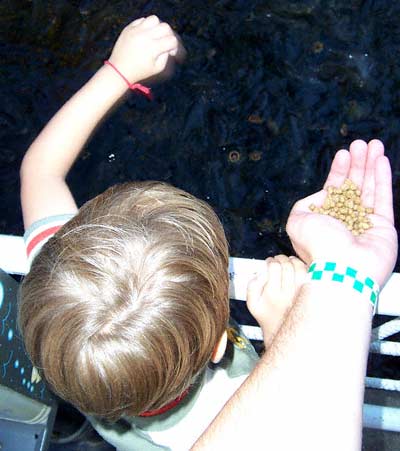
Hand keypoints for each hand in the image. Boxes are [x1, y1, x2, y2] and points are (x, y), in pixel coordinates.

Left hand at [107, 15, 185, 83]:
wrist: (120, 70)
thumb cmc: (141, 71)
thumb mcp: (158, 68)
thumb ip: (167, 55)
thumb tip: (170, 44)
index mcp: (153, 48)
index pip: (172, 40)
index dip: (175, 47)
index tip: (172, 53)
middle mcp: (145, 36)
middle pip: (165, 27)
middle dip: (169, 35)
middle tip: (166, 43)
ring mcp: (136, 30)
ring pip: (154, 19)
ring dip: (158, 27)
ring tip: (156, 36)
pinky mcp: (129, 28)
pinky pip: (142, 20)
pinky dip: (147, 26)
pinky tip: (146, 35)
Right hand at [247, 255, 306, 345]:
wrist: (282, 331)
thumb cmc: (267, 315)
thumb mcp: (252, 303)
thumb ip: (252, 286)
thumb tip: (261, 272)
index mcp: (272, 294)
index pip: (274, 267)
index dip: (270, 261)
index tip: (269, 262)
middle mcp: (287, 294)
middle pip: (286, 266)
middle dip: (281, 259)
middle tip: (278, 260)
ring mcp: (300, 294)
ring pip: (299, 268)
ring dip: (293, 261)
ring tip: (288, 262)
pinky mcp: (308, 294)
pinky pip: (308, 275)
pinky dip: (303, 268)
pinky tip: (297, 269)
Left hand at [286, 140, 397, 286]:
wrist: (343, 268)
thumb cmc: (318, 245)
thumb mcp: (297, 221)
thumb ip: (303, 206)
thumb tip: (319, 196)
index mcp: (325, 220)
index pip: (334, 190)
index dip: (338, 171)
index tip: (343, 153)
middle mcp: (345, 220)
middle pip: (353, 185)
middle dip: (357, 164)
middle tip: (361, 144)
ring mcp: (365, 223)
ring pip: (370, 188)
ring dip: (371, 165)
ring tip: (373, 144)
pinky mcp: (384, 227)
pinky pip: (384, 198)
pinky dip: (382, 178)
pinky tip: (381, 159)